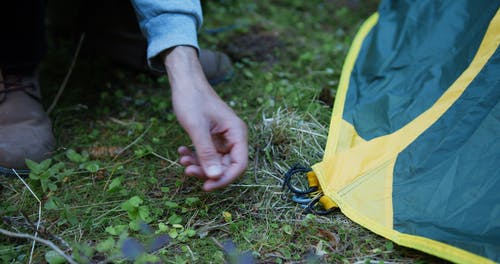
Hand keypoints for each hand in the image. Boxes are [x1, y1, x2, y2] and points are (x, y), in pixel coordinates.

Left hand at [163, 46, 247, 190]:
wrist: (185, 82)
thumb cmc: (192, 99)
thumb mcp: (197, 128)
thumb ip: (206, 153)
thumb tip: (215, 177)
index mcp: (237, 133)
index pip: (239, 164)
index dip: (225, 179)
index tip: (206, 186)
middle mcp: (233, 137)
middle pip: (227, 166)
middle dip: (208, 172)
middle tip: (188, 171)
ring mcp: (222, 138)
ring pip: (215, 162)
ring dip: (199, 165)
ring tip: (182, 160)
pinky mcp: (212, 138)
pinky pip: (206, 154)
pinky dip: (195, 156)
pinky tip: (182, 151)